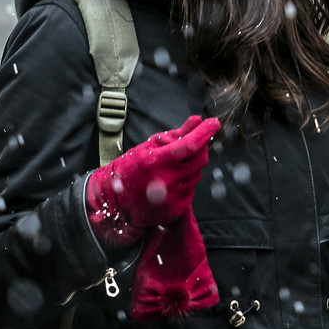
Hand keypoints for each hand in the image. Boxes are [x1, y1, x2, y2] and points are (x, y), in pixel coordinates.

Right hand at [87, 115, 220, 245]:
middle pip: (199, 160)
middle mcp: (165, 181)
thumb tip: (197, 119)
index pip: (189, 145)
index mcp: (155, 162)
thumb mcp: (147, 147)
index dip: (204, 133)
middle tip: (193, 143)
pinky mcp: (176, 209)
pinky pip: (191, 189)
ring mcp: (172, 198)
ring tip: (172, 166)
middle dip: (200, 148)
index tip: (214, 123)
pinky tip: (170, 181)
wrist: (115, 203)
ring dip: (191, 166)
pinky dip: (185, 181)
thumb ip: (175, 134)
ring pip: (196, 174)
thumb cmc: (129, 169)